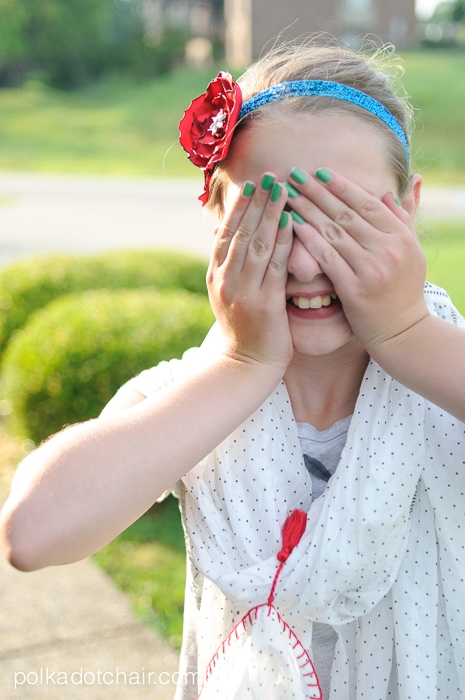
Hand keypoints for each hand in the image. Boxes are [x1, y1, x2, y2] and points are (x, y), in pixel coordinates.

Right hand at [207, 173, 292, 372]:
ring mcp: (243, 291)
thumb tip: (222, 233)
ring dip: (270, 213)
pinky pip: (275, 265)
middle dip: (257, 202)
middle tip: (271, 176)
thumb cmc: (243, 330)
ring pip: (257, 243)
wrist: (244, 366)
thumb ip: (228, 265)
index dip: (240, 207)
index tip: (252, 185)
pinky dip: (283, 241)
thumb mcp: (227, 295)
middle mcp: (226, 280)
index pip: (227, 233)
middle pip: (242, 232)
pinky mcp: (264, 304)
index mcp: (216, 275)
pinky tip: (292, 222)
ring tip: (282, 189)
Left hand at [285, 167, 428, 359]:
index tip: (319, 172)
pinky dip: (309, 239)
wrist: (403, 332)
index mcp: (400, 236)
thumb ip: (400, 221)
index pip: (366, 203)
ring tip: (287, 195)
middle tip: (294, 175)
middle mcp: (387, 248)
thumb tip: (386, 193)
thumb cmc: (403, 291)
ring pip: (334, 232)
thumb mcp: (410, 252)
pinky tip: (292, 225)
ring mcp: (371, 269)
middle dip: (317, 192)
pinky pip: (327, 258)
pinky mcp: (354, 289)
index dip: (341, 186)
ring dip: (307, 210)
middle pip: (346, 213)